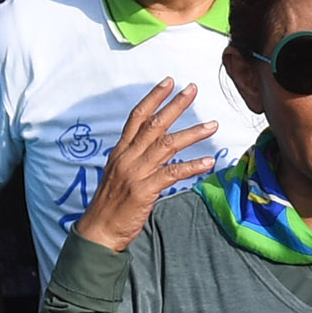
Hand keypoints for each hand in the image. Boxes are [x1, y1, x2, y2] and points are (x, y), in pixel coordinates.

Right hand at [69, 81, 219, 251]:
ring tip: (212, 125)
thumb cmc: (110, 204)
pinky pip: (172, 174)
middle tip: (193, 90)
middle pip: (154, 124)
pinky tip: (208, 162)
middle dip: (175, 105)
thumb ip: (133, 157)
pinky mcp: (145, 190)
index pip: (137, 117)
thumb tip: (151, 147)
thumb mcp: (117, 173)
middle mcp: (128, 157)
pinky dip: (192, 166)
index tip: (169, 82)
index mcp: (121, 151)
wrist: (99, 230)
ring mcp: (136, 173)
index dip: (154, 97)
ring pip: (167, 145)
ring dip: (192, 133)